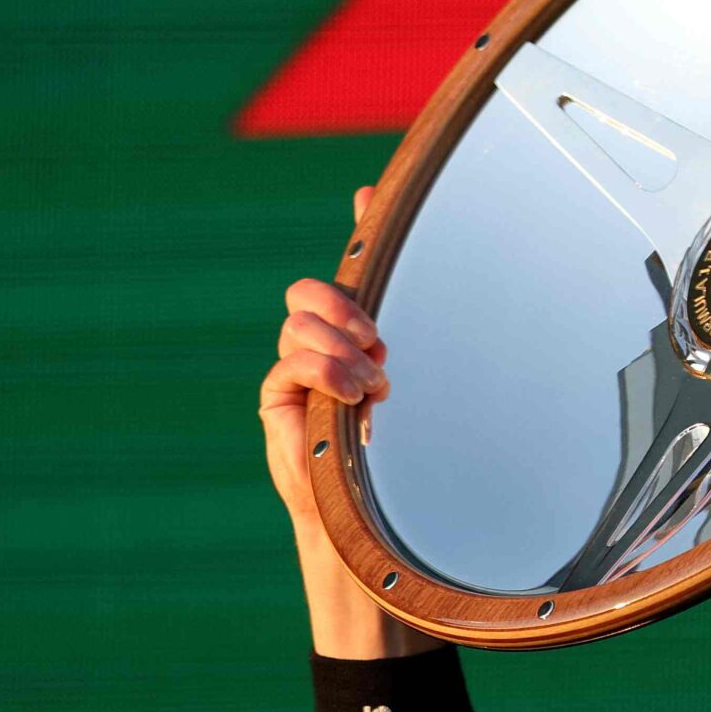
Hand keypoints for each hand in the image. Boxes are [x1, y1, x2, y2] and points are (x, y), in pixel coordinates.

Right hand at [260, 185, 386, 529]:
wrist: (367, 513)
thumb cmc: (394, 451)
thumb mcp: (418, 385)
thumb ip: (414, 336)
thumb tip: (433, 292)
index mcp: (353, 334)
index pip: (348, 269)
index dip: (358, 231)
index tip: (369, 197)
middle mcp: (318, 344)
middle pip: (309, 291)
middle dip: (344, 306)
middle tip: (378, 342)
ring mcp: (294, 368)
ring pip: (301, 326)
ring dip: (343, 352)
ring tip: (373, 388)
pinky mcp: (277, 397)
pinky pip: (293, 362)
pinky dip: (327, 373)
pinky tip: (353, 398)